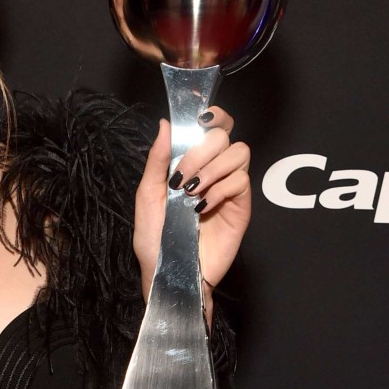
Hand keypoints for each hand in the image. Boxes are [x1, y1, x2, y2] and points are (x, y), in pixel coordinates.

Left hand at [132, 107, 251, 300]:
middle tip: (182, 175)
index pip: (213, 126)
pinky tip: (202, 206)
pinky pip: (241, 182)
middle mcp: (213, 170)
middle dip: (201, 149)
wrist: (167, 272)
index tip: (199, 119)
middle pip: (225, 135)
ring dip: (212, 167)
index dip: (212, 116)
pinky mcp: (241, 208)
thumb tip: (166, 123)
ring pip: (239, 153)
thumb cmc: (154, 236)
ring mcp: (229, 188)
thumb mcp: (147, 194)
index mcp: (191, 162)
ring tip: (191, 192)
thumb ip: (157, 158)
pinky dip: (220, 189)